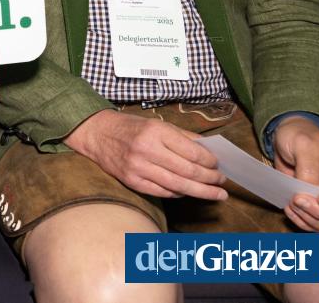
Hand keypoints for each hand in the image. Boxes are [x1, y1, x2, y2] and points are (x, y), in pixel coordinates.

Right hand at [64, 109, 225, 199]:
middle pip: (188, 171)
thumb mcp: (157, 123)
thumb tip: (209, 151)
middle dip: (210, 179)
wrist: (96, 133)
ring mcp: (138, 168)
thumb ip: (183, 137)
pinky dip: (179, 193)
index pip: (193, 152)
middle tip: (222, 181)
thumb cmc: (129, 127)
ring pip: (178, 186)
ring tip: (216, 194)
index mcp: (156, 132)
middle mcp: (147, 150)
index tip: (219, 165)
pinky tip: (189, 192)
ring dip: (201, 191)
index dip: (210, 162)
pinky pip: (163, 192)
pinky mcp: (132, 181)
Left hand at [273, 117, 318, 233]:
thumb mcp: (304, 145)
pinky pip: (316, 225)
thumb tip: (308, 193)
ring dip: (311, 220)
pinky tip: (290, 210)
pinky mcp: (317, 207)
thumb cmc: (299, 136)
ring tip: (292, 205)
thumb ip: (309, 168)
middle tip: (298, 200)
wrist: (286, 140)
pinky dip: (303, 222)